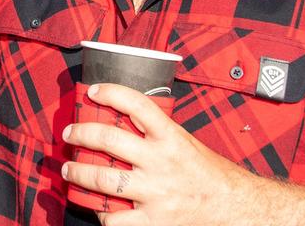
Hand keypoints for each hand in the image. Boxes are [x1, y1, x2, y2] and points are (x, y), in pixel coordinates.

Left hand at [61, 83, 256, 224]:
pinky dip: (100, 212)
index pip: (138, 104)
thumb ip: (159, 133)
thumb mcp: (187, 143)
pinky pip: (114, 219)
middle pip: (109, 140)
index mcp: (172, 138)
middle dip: (81, 134)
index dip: (111, 92)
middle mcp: (161, 162)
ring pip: (103, 179)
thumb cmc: (210, 174)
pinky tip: (95, 205)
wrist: (235, 208)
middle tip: (70, 134)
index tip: (93, 91)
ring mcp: (156, 193)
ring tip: (69, 170)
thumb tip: (126, 119)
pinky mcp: (153, 221)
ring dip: (78, 173)